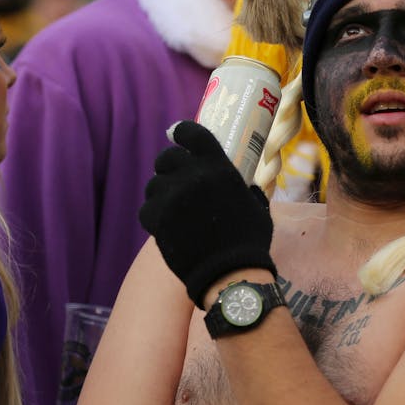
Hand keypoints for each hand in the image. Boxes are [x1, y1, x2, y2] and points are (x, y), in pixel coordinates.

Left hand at [139, 120, 275, 308]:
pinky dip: (154, 215)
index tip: (177, 135)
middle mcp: (192, 175)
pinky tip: (165, 224)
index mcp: (218, 166)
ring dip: (162, 193)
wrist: (229, 272)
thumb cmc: (249, 240)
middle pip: (167, 158)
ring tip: (172, 207)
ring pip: (154, 185)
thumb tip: (244, 187)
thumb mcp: (257, 206)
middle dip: (169, 166)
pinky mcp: (156, 218)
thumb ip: (245, 190)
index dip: (182, 132)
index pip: (192, 134)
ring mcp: (171, 196)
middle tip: (175, 178)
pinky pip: (146, 209)